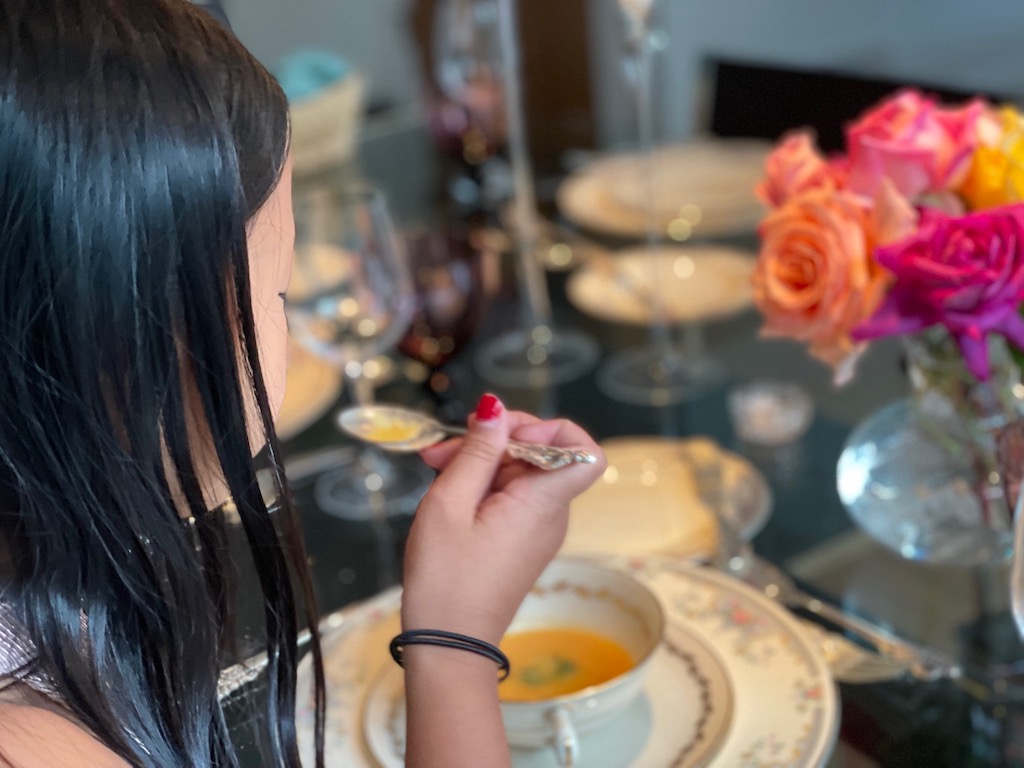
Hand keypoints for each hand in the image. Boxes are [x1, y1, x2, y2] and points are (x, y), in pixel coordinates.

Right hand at [400, 394, 605, 645]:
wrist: (448, 646)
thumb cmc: (445, 579)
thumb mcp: (449, 504)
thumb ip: (477, 451)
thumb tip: (496, 407)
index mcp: (542, 504)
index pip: (586, 452)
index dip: (550, 429)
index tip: (505, 435)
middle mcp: (551, 514)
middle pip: (542, 452)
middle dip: (495, 438)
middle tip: (444, 450)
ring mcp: (538, 528)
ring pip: (522, 470)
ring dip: (481, 459)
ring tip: (435, 467)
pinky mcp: (522, 539)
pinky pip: (512, 494)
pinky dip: (483, 483)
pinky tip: (447, 489)